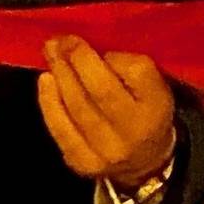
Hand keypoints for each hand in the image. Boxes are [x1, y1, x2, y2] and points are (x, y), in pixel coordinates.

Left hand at [37, 36, 177, 186]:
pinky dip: (49, 101)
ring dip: (60, 75)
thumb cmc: (147, 111)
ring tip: (51, 53)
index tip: (96, 43)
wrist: (146, 162)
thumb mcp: (154, 85)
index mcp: (157, 107)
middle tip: (60, 40)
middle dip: (76, 60)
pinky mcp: (82, 162)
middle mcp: (134, 133)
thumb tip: (92, 53)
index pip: (136, 72)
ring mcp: (106, 152)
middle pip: (101, 90)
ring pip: (77, 107)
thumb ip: (131, 66)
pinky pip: (60, 128)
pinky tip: (46, 81)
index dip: (113, 55)